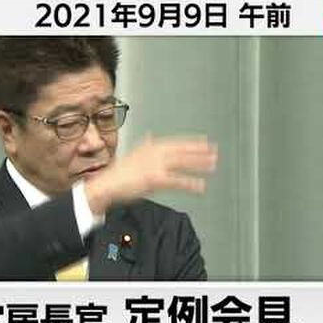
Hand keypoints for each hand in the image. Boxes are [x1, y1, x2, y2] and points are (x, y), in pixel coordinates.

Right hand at [84, 135, 217, 214]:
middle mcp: (154, 153)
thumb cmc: (118, 173)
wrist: (107, 184)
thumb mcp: (133, 154)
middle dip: (200, 151)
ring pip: (183, 163)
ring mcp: (156, 166)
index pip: (176, 142)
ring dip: (199, 164)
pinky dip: (190, 183)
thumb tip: (150, 136)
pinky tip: (200, 186)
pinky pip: (177, 181)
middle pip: (182, 151)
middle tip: (214, 151)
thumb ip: (145, 145)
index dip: (191, 142)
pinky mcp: (156, 179)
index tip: (204, 141)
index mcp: (150, 146)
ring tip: (212, 165)